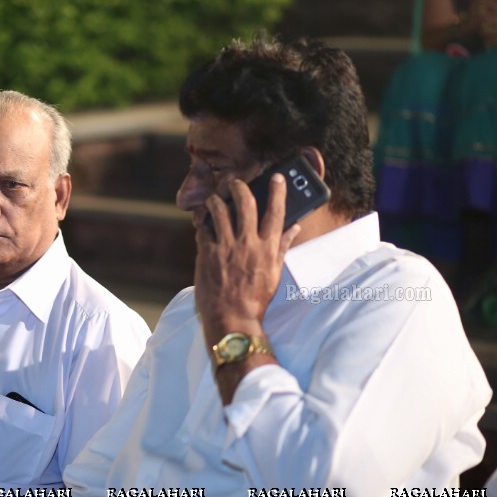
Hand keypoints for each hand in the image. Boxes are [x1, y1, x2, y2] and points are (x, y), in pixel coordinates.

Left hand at [194, 174, 298, 346]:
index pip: (276, 212)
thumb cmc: (256, 299)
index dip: (278, 191)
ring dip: (216, 201)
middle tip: (235, 181)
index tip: (277, 178)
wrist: (232, 318)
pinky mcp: (207, 254)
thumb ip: (281, 247)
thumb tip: (293, 228)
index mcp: (268, 248)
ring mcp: (226, 247)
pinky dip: (203, 223)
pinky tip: (203, 223)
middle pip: (245, 203)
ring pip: (219, 211)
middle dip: (239, 186)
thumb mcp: (274, 273)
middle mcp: (248, 243)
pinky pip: (203, 229)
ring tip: (214, 199)